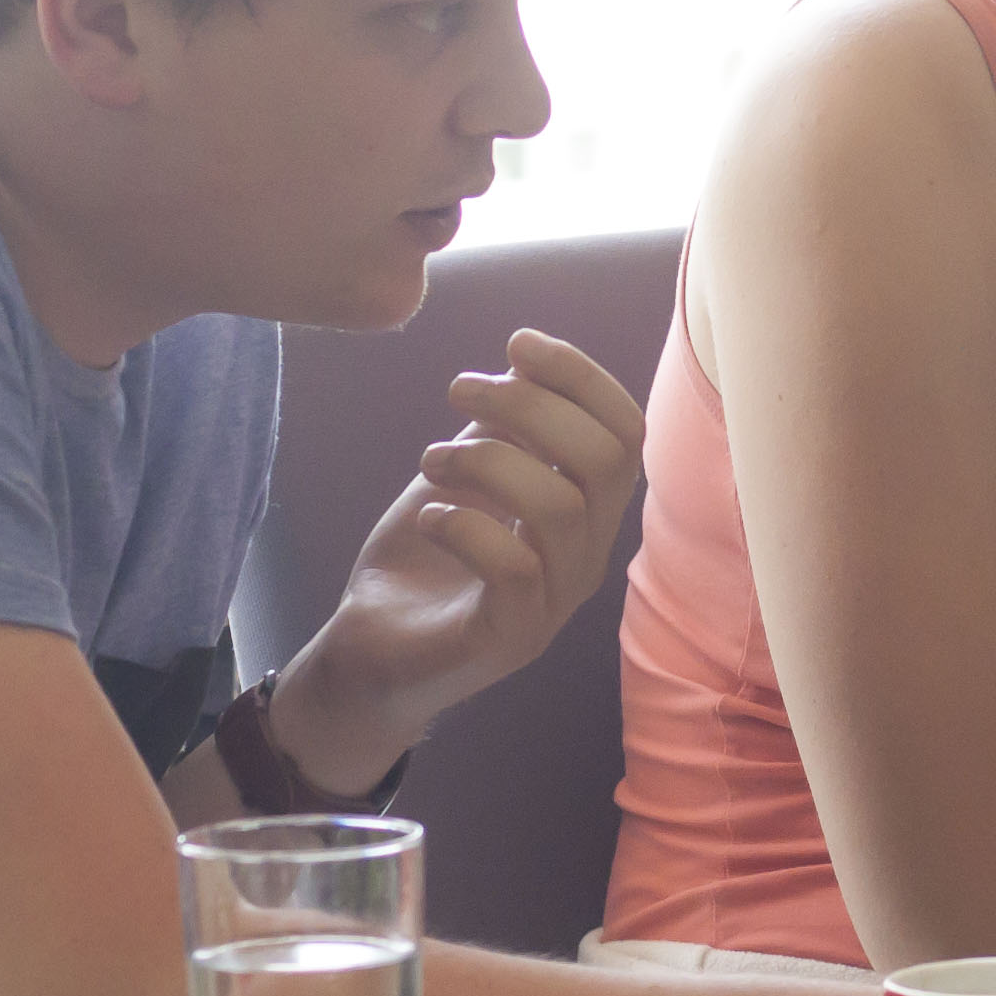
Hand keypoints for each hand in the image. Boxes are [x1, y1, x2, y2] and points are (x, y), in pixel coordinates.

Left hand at [271, 330, 648, 795]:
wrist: (370, 653)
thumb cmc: (426, 558)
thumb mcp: (465, 474)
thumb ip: (502, 427)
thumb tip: (524, 360)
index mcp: (587, 510)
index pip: (625, 432)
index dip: (581, 376)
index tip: (516, 343)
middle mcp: (587, 555)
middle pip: (604, 458)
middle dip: (530, 405)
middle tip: (457, 390)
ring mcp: (556, 601)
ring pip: (559, 505)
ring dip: (485, 461)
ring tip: (429, 460)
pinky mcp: (512, 637)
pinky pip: (514, 566)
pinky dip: (464, 524)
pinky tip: (428, 516)